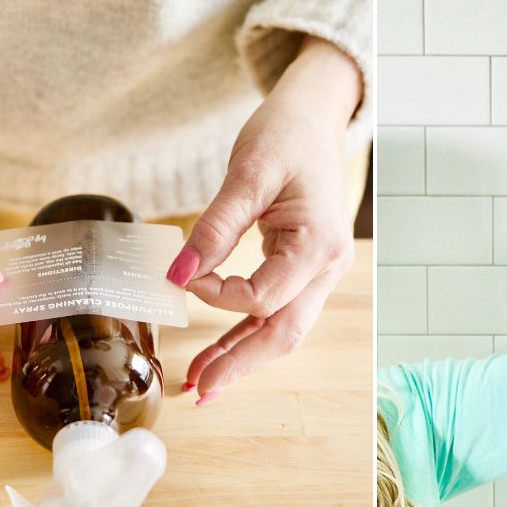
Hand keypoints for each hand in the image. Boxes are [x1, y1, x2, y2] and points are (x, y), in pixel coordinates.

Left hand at [166, 36, 361, 404]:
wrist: (316, 114)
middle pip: (285, 332)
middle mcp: (328, 265)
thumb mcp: (247, 174)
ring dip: (243, 356)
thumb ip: (214, 228)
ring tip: (202, 383)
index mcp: (319, 244)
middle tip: (199, 391)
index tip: (186, 278)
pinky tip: (221, 352)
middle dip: (241, 364)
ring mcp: (321, 270)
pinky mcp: (306, 267)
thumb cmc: (286, 135)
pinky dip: (249, 332)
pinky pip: (279, 308)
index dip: (220, 296)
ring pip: (284, 327)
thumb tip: (178, 276)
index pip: (265, 296)